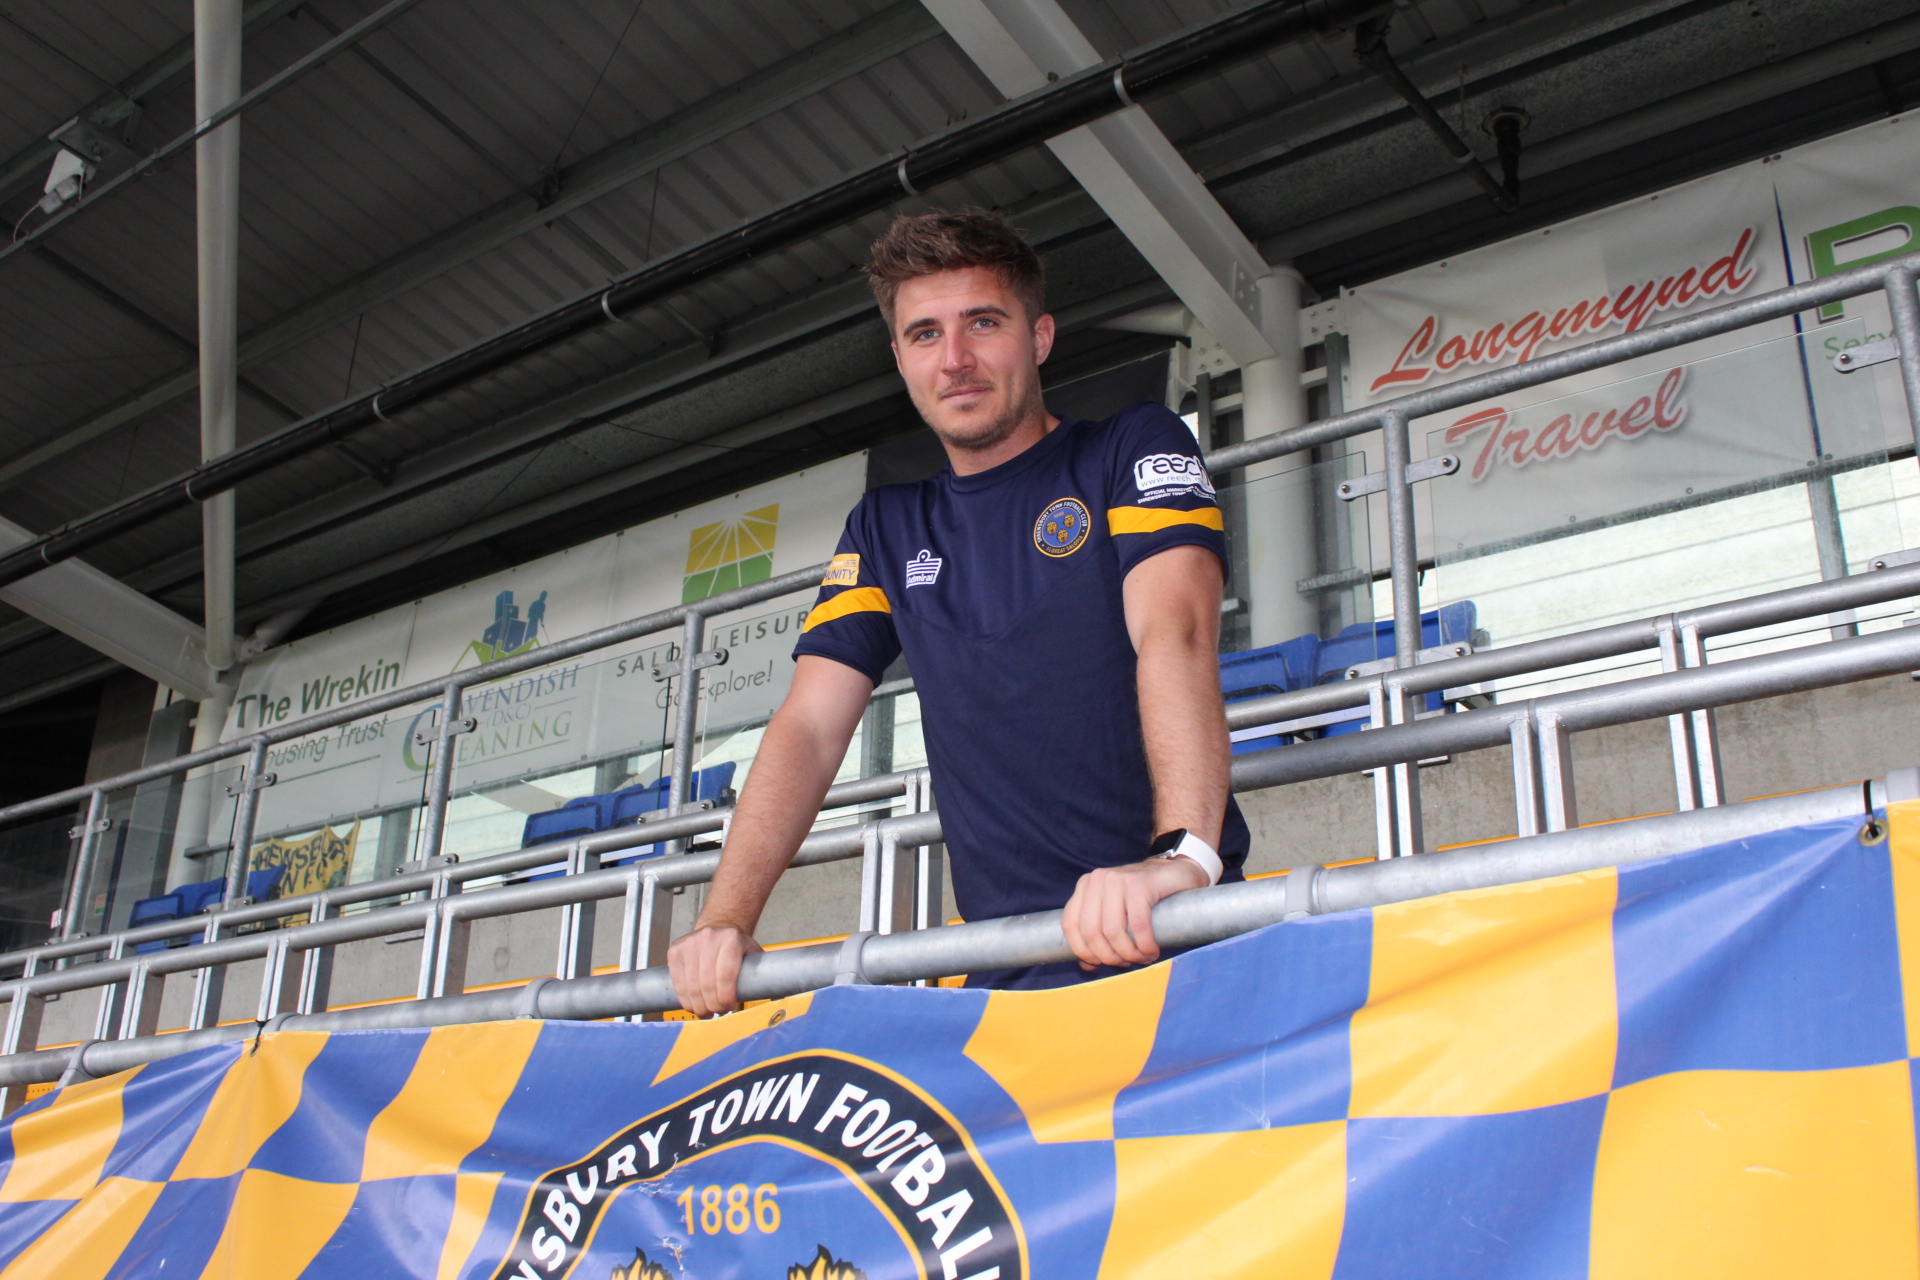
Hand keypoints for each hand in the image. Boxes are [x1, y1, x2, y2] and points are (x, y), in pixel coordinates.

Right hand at [668, 923, 763, 1016]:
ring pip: (691, 986)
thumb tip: (778, 996)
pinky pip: (678, 982)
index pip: (726, 975)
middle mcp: (708, 938)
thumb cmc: (737, 945)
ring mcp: (689, 944)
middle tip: (719, 1012)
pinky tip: (693, 1004)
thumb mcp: (754, 953)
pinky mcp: (675, 951)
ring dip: (698, 1006)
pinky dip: (685, 999)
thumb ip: (766, 974)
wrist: (718, 926)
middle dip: (713, 1005)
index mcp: (731, 938)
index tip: (730, 1006)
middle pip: (706, 984)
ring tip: (707, 1012)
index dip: (726, 996)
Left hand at [1060, 856, 1208, 970]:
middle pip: (1091, 931)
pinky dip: (1145, 945)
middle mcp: (1098, 879)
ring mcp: (1117, 879)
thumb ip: (1098, 935)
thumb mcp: (1116, 913)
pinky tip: (1152, 951)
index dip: (1082, 951)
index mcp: (1086, 886)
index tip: (1100, 964)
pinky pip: (1137, 925)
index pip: (1070, 924)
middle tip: (1127, 963)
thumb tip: (1086, 966)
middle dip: (1109, 956)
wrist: (1177, 875)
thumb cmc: (1145, 899)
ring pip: (1113, 931)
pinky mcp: (1139, 883)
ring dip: (1129, 954)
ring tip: (1142, 958)